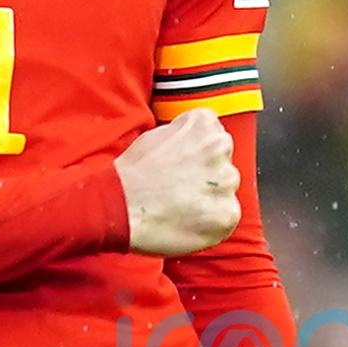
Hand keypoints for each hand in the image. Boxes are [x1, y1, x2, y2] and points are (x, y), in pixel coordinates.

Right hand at [114, 108, 240, 256]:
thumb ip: (182, 134)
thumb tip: (191, 142)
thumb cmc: (131, 174)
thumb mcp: (154, 135)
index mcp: (203, 124)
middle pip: (222, 162)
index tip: (182, 162)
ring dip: (209, 197)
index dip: (195, 151)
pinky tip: (185, 219)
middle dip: (206, 174)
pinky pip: (225, 217)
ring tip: (179, 204)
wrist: (120, 206)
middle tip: (179, 186)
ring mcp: (226, 181)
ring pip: (225, 190)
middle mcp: (220, 147)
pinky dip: (210, 222)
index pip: (213, 134)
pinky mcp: (227, 213)